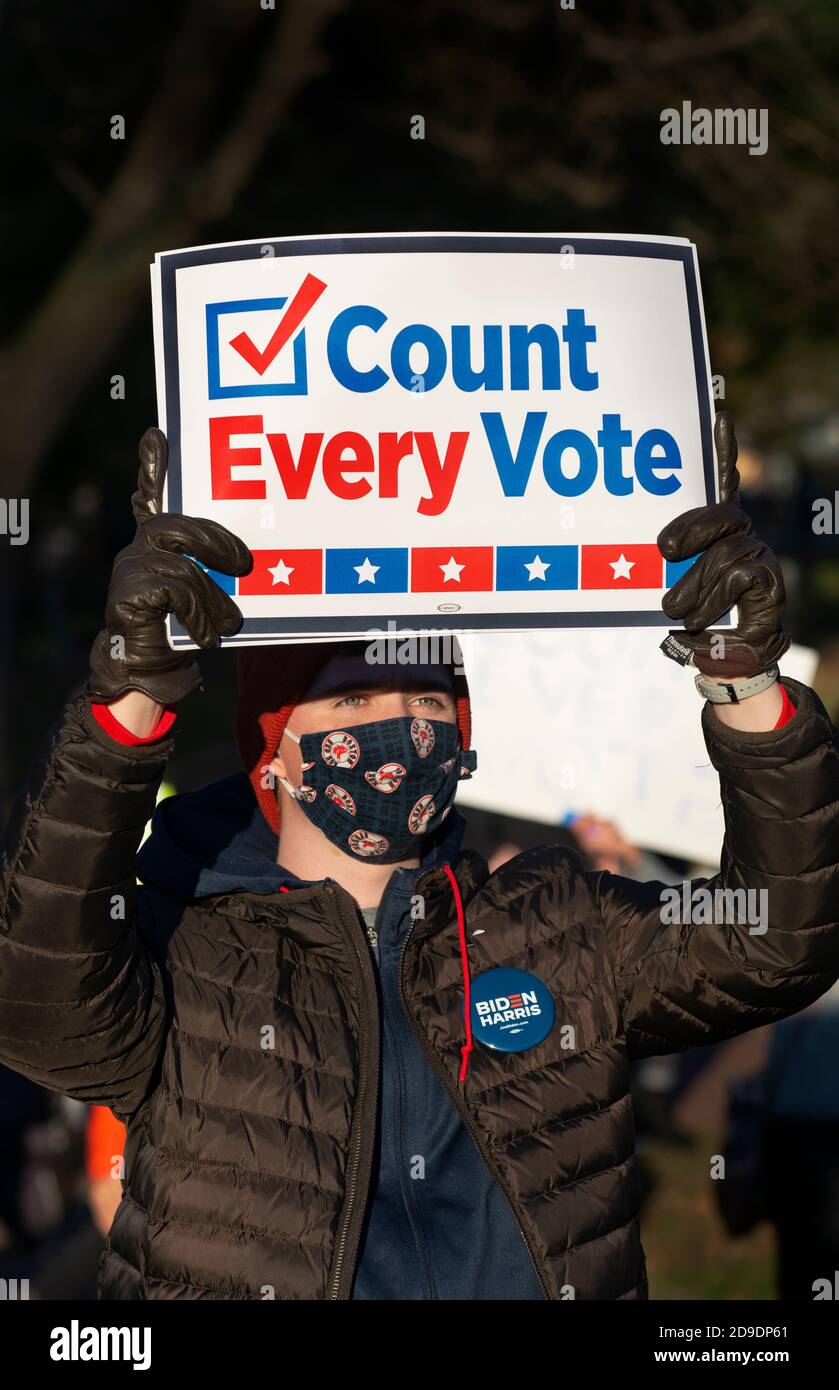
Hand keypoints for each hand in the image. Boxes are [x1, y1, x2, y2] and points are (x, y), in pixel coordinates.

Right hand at [86, 428, 251, 704]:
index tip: (158, 435)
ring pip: (182, 565)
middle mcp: (138, 550)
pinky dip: (199, 614)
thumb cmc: (182, 629)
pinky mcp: (127, 595)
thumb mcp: (207, 593)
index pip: (152, 497)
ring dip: (214, 597)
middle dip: (217, 543)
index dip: (153, 466)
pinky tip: (208, 637)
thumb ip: (216, 568)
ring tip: (231, 623)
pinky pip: (175, 590)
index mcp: (157, 544)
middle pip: (176, 526)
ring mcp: (129, 570)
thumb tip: (252, 559)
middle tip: (246, 566)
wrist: (149, 673)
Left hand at [657, 411, 789, 677]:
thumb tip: (638, 543)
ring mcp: (759, 553)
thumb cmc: (692, 615)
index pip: (722, 481)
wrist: (725, 659)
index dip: (724, 448)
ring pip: (724, 552)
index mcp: (717, 529)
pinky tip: (697, 618)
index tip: (720, 412)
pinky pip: (737, 573)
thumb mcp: (669, 581)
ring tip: (672, 609)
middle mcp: (743, 534)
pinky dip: (711, 598)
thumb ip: (663, 561)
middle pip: (721, 515)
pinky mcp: (770, 577)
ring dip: (692, 585)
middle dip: (689, 529)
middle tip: (662, 551)